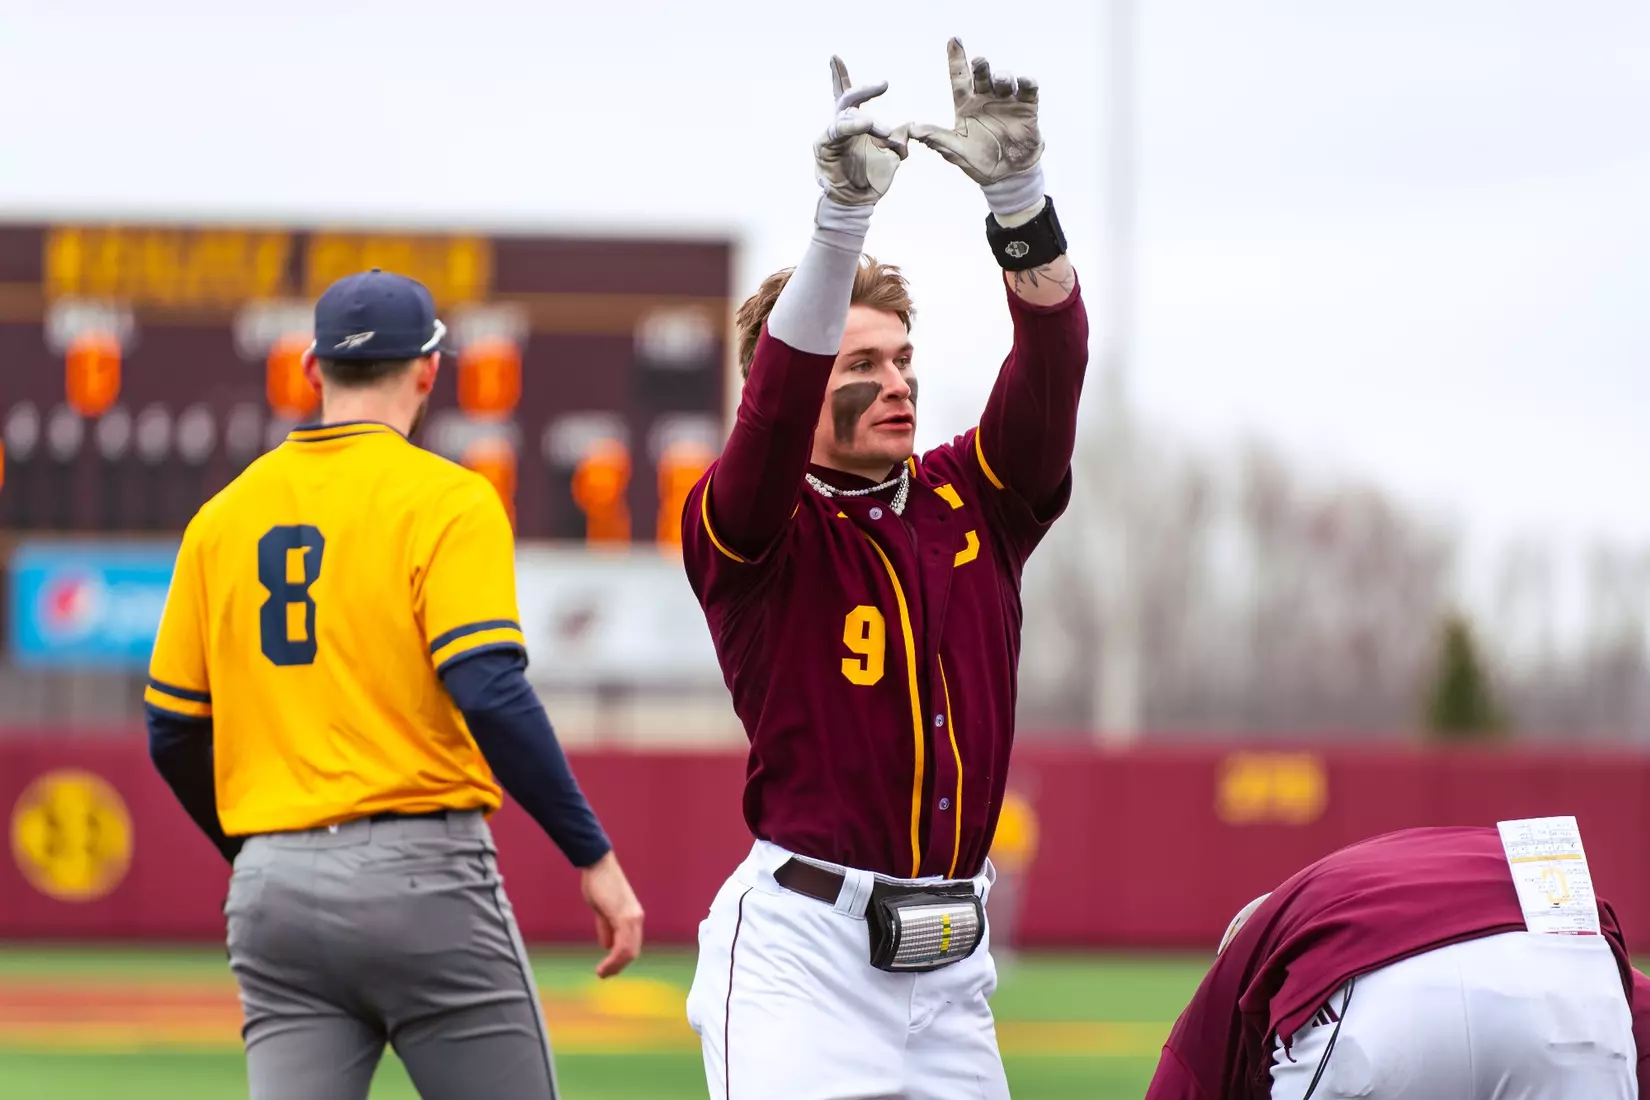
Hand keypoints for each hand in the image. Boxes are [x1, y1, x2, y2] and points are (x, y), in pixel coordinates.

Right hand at [580, 851, 643, 978]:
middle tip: (604, 975)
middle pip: (633, 951)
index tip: (607, 969)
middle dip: (618, 967)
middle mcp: (636, 919)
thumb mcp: (602, 909)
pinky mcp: (624, 916)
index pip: (631, 945)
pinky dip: (614, 959)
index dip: (620, 960)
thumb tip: (607, 945)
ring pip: (629, 951)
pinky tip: (603, 965)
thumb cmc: (599, 883)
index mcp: (632, 917)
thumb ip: (606, 927)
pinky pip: (623, 945)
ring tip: (602, 973)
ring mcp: (632, 918)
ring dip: (615, 966)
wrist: (597, 864)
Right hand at [813, 56, 909, 206]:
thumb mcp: (892, 155)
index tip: (834, 57)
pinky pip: (836, 132)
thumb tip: (907, 127)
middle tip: (884, 84)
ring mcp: (830, 137)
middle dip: (863, 90)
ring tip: (885, 131)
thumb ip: (899, 138)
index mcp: (855, 124)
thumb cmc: (872, 178)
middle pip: (846, 100)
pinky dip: (852, 126)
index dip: (840, 76)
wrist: (859, 203)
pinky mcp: (823, 148)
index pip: (849, 97)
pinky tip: (865, 125)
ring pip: (844, 116)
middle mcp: (841, 127)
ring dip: (866, 120)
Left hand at [908, 38, 1043, 186]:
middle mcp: (985, 98)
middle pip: (982, 75)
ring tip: (1001, 81)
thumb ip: (935, 138)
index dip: (957, 58)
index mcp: (966, 104)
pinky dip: (1027, 83)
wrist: (1006, 176)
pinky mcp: (1026, 109)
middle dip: (981, 66)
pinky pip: (1028, 90)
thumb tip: (911, 129)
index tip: (954, 40)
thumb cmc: (977, 161)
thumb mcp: (954, 150)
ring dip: (1002, 76)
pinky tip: (1024, 81)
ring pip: (1004, 80)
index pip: (960, 76)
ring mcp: (1006, 102)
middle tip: (980, 62)